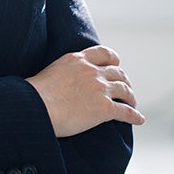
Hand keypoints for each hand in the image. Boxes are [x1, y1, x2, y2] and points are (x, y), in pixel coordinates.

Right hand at [26, 46, 145, 137]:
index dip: (114, 61)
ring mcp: (100, 89)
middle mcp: (92, 71)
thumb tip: (64, 81)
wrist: (35, 106)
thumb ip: (65, 71)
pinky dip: (135, 116)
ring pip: (125, 90)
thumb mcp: (52, 71)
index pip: (104, 53)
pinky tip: (139, 120)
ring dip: (131, 97)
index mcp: (78, 60)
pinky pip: (126, 111)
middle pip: (117, 72)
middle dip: (124, 81)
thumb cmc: (35, 94)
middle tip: (125, 89)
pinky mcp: (104, 108)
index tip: (116, 66)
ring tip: (132, 103)